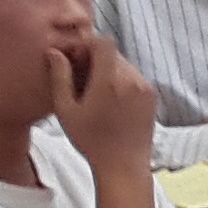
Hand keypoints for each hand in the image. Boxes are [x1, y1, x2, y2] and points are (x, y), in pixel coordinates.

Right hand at [53, 36, 161, 169]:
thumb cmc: (90, 141)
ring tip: (92, 91)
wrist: (124, 165)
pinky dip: (120, 80)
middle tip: (79, 76)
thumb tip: (54, 52)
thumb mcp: (66, 110)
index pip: (104, 42)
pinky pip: (134, 77)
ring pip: (124, 64)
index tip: (74, 59)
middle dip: (95, 58)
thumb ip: (60, 77)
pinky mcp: (152, 96)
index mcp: (110, 80)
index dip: (87, 44)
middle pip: (113, 53)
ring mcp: (145, 87)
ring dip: (108, 70)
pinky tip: (108, 100)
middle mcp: (132, 79)